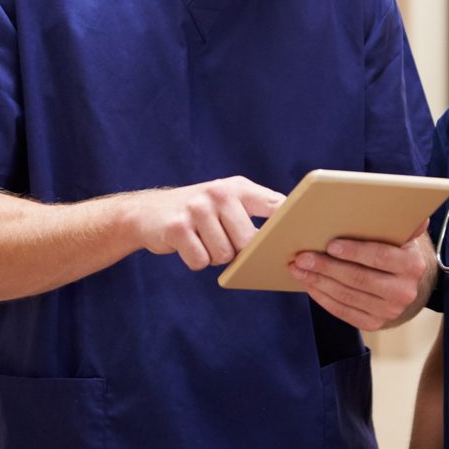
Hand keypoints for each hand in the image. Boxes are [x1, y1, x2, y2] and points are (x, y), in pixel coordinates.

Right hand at [131, 176, 284, 270]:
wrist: (146, 212)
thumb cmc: (198, 213)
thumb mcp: (226, 201)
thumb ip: (256, 212)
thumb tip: (286, 239)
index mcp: (239, 187)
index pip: (275, 205)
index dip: (289, 224)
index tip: (302, 237)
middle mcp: (219, 193)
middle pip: (247, 241)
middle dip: (237, 251)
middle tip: (221, 240)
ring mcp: (197, 209)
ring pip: (223, 255)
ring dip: (213, 256)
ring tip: (202, 239)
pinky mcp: (177, 227)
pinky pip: (200, 261)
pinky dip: (195, 261)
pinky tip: (187, 245)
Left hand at [289, 221, 432, 329]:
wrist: (409, 286)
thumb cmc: (397, 252)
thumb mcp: (403, 236)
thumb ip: (403, 224)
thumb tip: (413, 209)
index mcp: (412, 264)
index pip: (379, 256)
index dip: (354, 251)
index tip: (330, 245)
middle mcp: (404, 291)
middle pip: (358, 278)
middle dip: (326, 267)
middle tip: (302, 257)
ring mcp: (389, 311)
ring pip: (347, 296)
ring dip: (318, 282)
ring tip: (299, 270)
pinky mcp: (374, 324)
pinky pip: (344, 312)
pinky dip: (323, 298)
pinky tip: (310, 285)